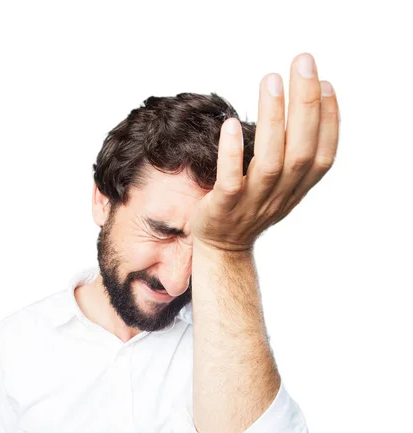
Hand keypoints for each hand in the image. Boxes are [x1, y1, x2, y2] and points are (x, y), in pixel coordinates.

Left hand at [190, 52, 339, 252]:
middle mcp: (280, 196)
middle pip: (300, 150)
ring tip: (271, 80)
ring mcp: (253, 203)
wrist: (222, 250)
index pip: (322, 156)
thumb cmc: (249, 209)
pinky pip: (231, 180)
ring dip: (273, 119)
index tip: (327, 83)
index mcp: (296, 190)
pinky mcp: (224, 208)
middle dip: (305, 105)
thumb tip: (303, 107)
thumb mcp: (280, 188)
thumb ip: (293, 159)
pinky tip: (231, 124)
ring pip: (270, 161)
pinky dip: (232, 153)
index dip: (330, 120)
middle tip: (302, 63)